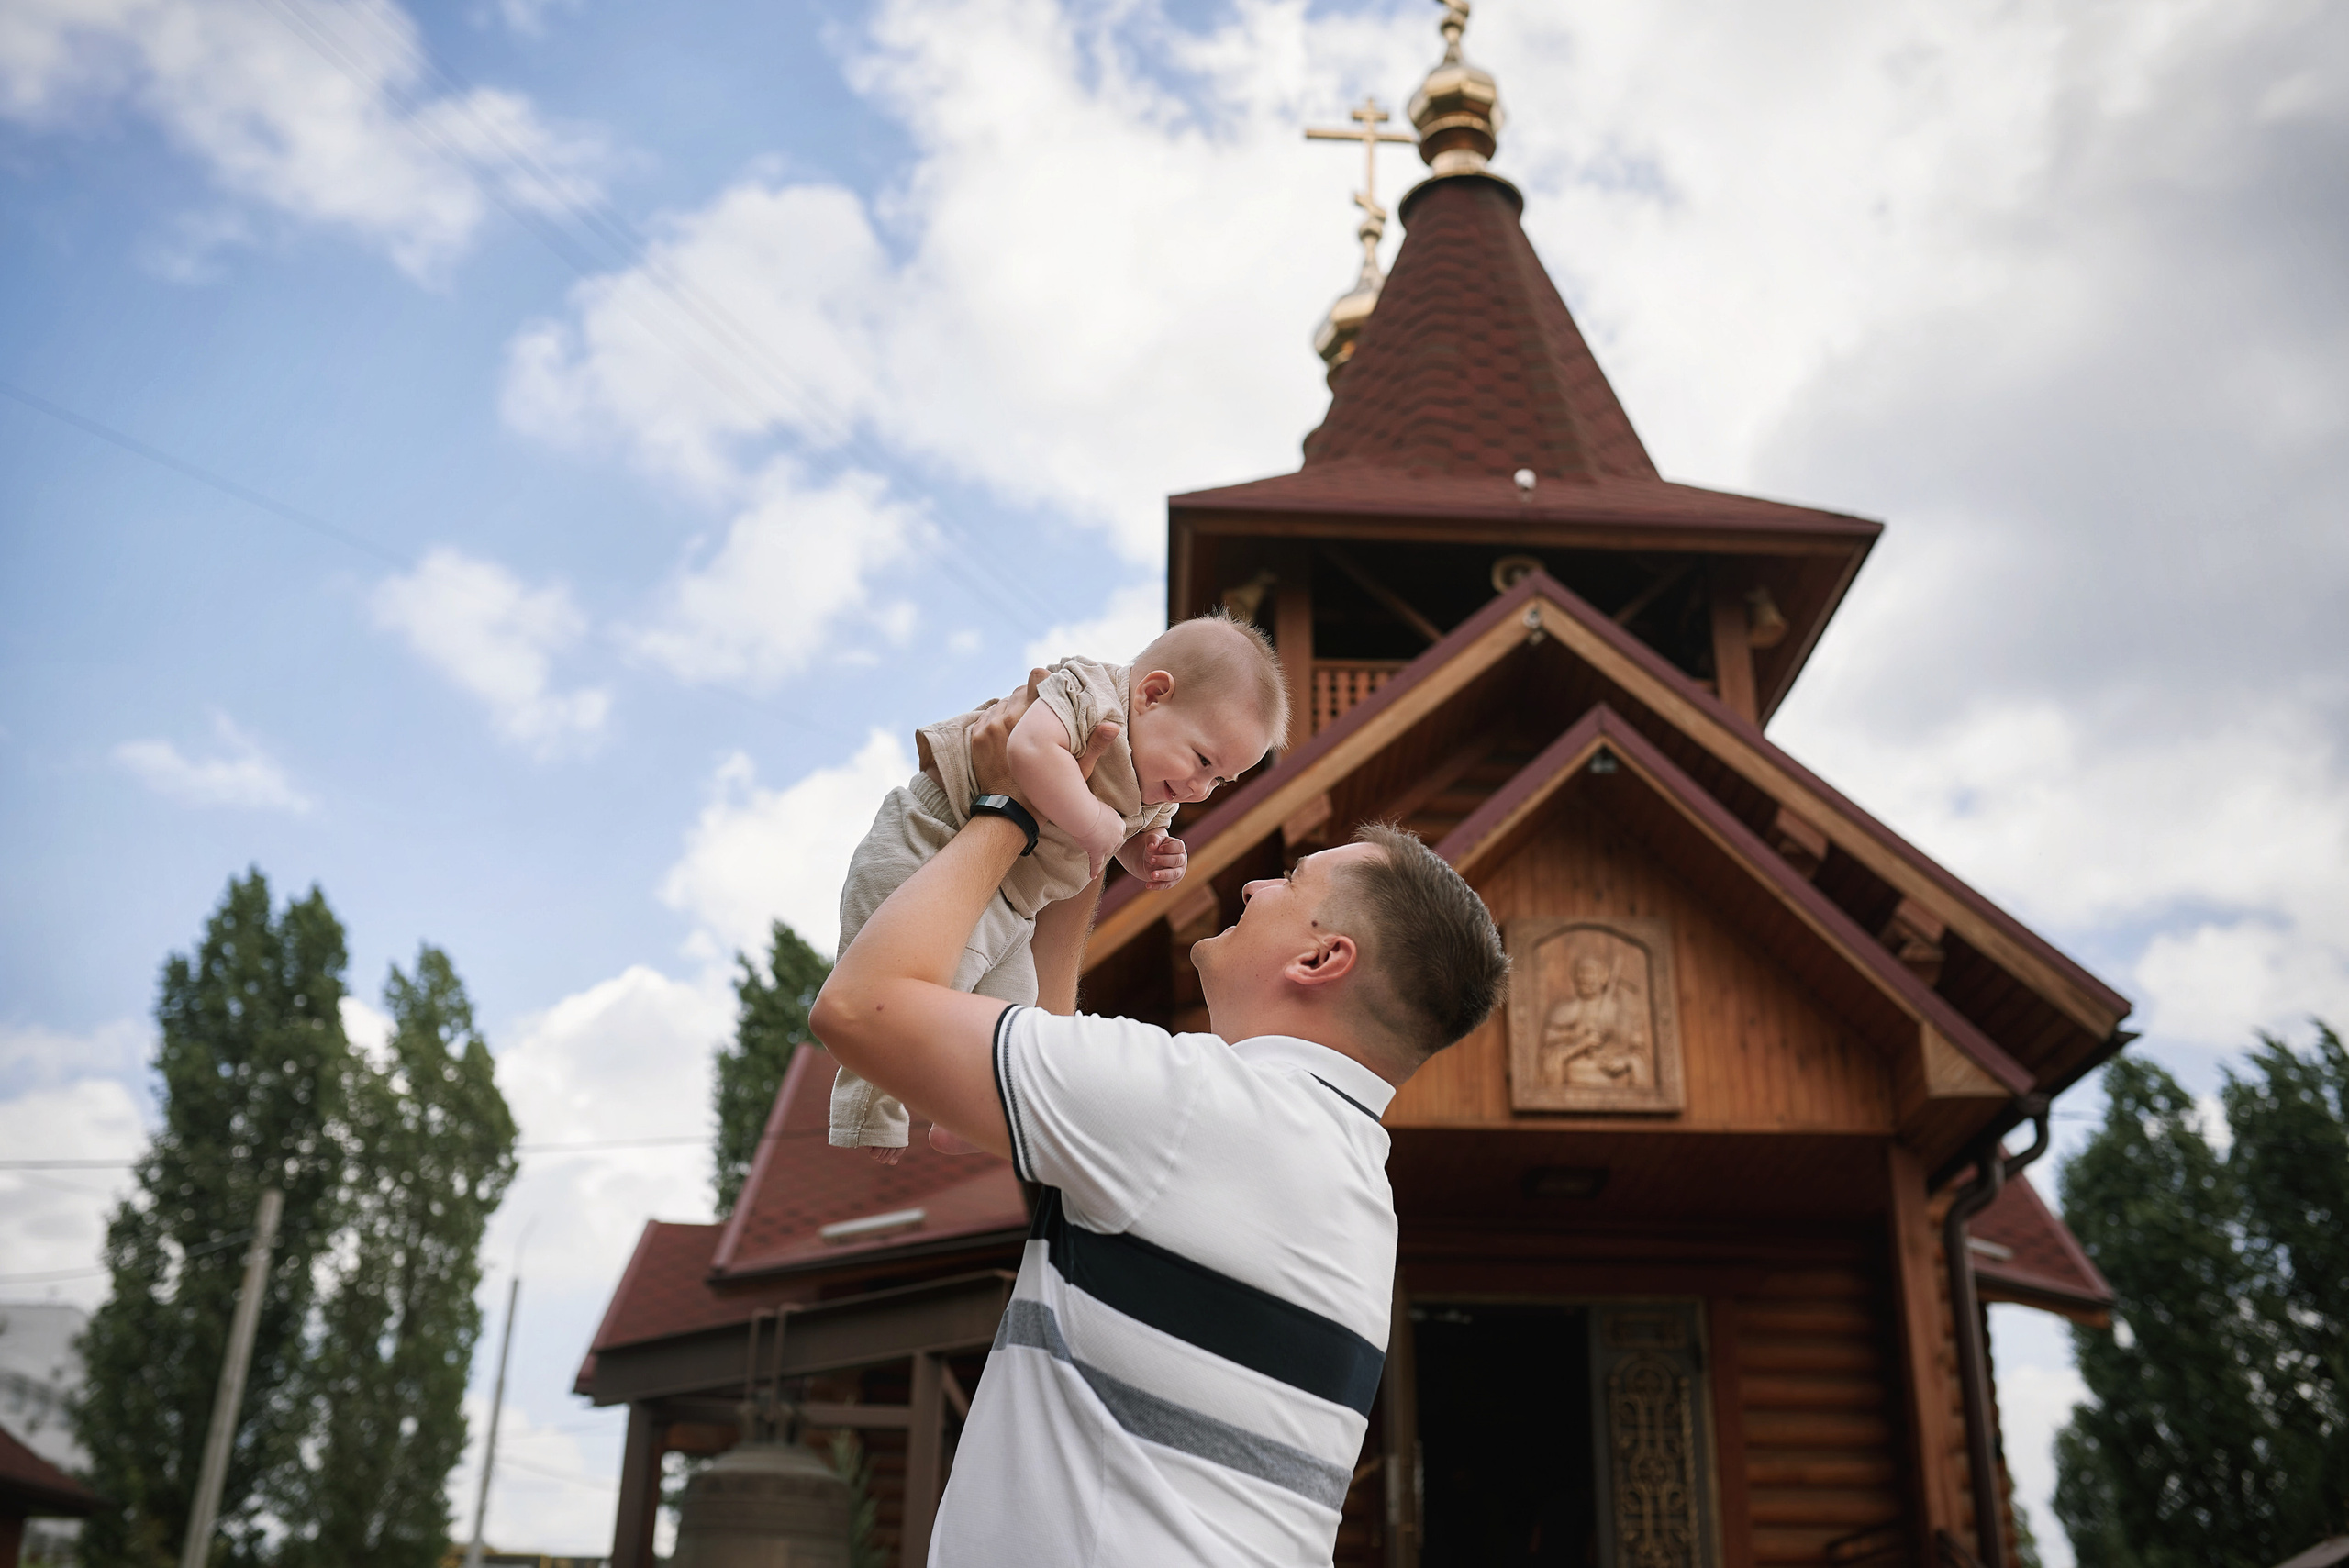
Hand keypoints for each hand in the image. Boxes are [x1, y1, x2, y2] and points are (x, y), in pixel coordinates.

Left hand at [968, 668, 1122, 797]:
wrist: (1010, 812)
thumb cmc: (1047, 793)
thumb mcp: (1076, 770)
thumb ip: (1094, 745)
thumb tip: (1113, 726)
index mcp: (1034, 721)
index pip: (1037, 678)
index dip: (1043, 681)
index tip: (1050, 689)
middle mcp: (1009, 717)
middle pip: (1019, 690)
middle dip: (1028, 698)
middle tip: (1038, 711)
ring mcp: (990, 726)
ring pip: (1002, 702)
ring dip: (1012, 708)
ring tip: (1022, 723)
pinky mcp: (978, 736)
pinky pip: (988, 715)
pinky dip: (997, 719)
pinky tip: (1007, 731)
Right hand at [1077, 801, 1125, 883]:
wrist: (1086, 816)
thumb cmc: (1091, 807)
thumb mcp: (1101, 808)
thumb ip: (1101, 813)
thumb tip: (1095, 810)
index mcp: (1119, 824)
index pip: (1119, 831)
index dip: (1113, 831)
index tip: (1107, 830)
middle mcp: (1117, 837)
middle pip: (1115, 843)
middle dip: (1109, 842)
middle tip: (1101, 839)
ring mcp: (1107, 846)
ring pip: (1106, 851)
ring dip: (1100, 850)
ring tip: (1095, 850)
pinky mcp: (1097, 852)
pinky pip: (1096, 863)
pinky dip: (1094, 870)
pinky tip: (1092, 876)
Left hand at [1120, 828, 1185, 889]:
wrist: (1151, 859)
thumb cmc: (1155, 848)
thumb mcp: (1153, 841)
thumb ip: (1153, 840)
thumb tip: (1151, 845)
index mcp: (1178, 847)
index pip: (1179, 847)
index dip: (1170, 848)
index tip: (1159, 848)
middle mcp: (1181, 860)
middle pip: (1177, 860)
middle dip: (1164, 860)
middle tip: (1151, 859)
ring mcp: (1178, 872)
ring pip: (1173, 874)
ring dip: (1163, 875)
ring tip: (1152, 875)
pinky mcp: (1171, 882)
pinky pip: (1166, 885)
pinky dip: (1157, 886)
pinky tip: (1148, 885)